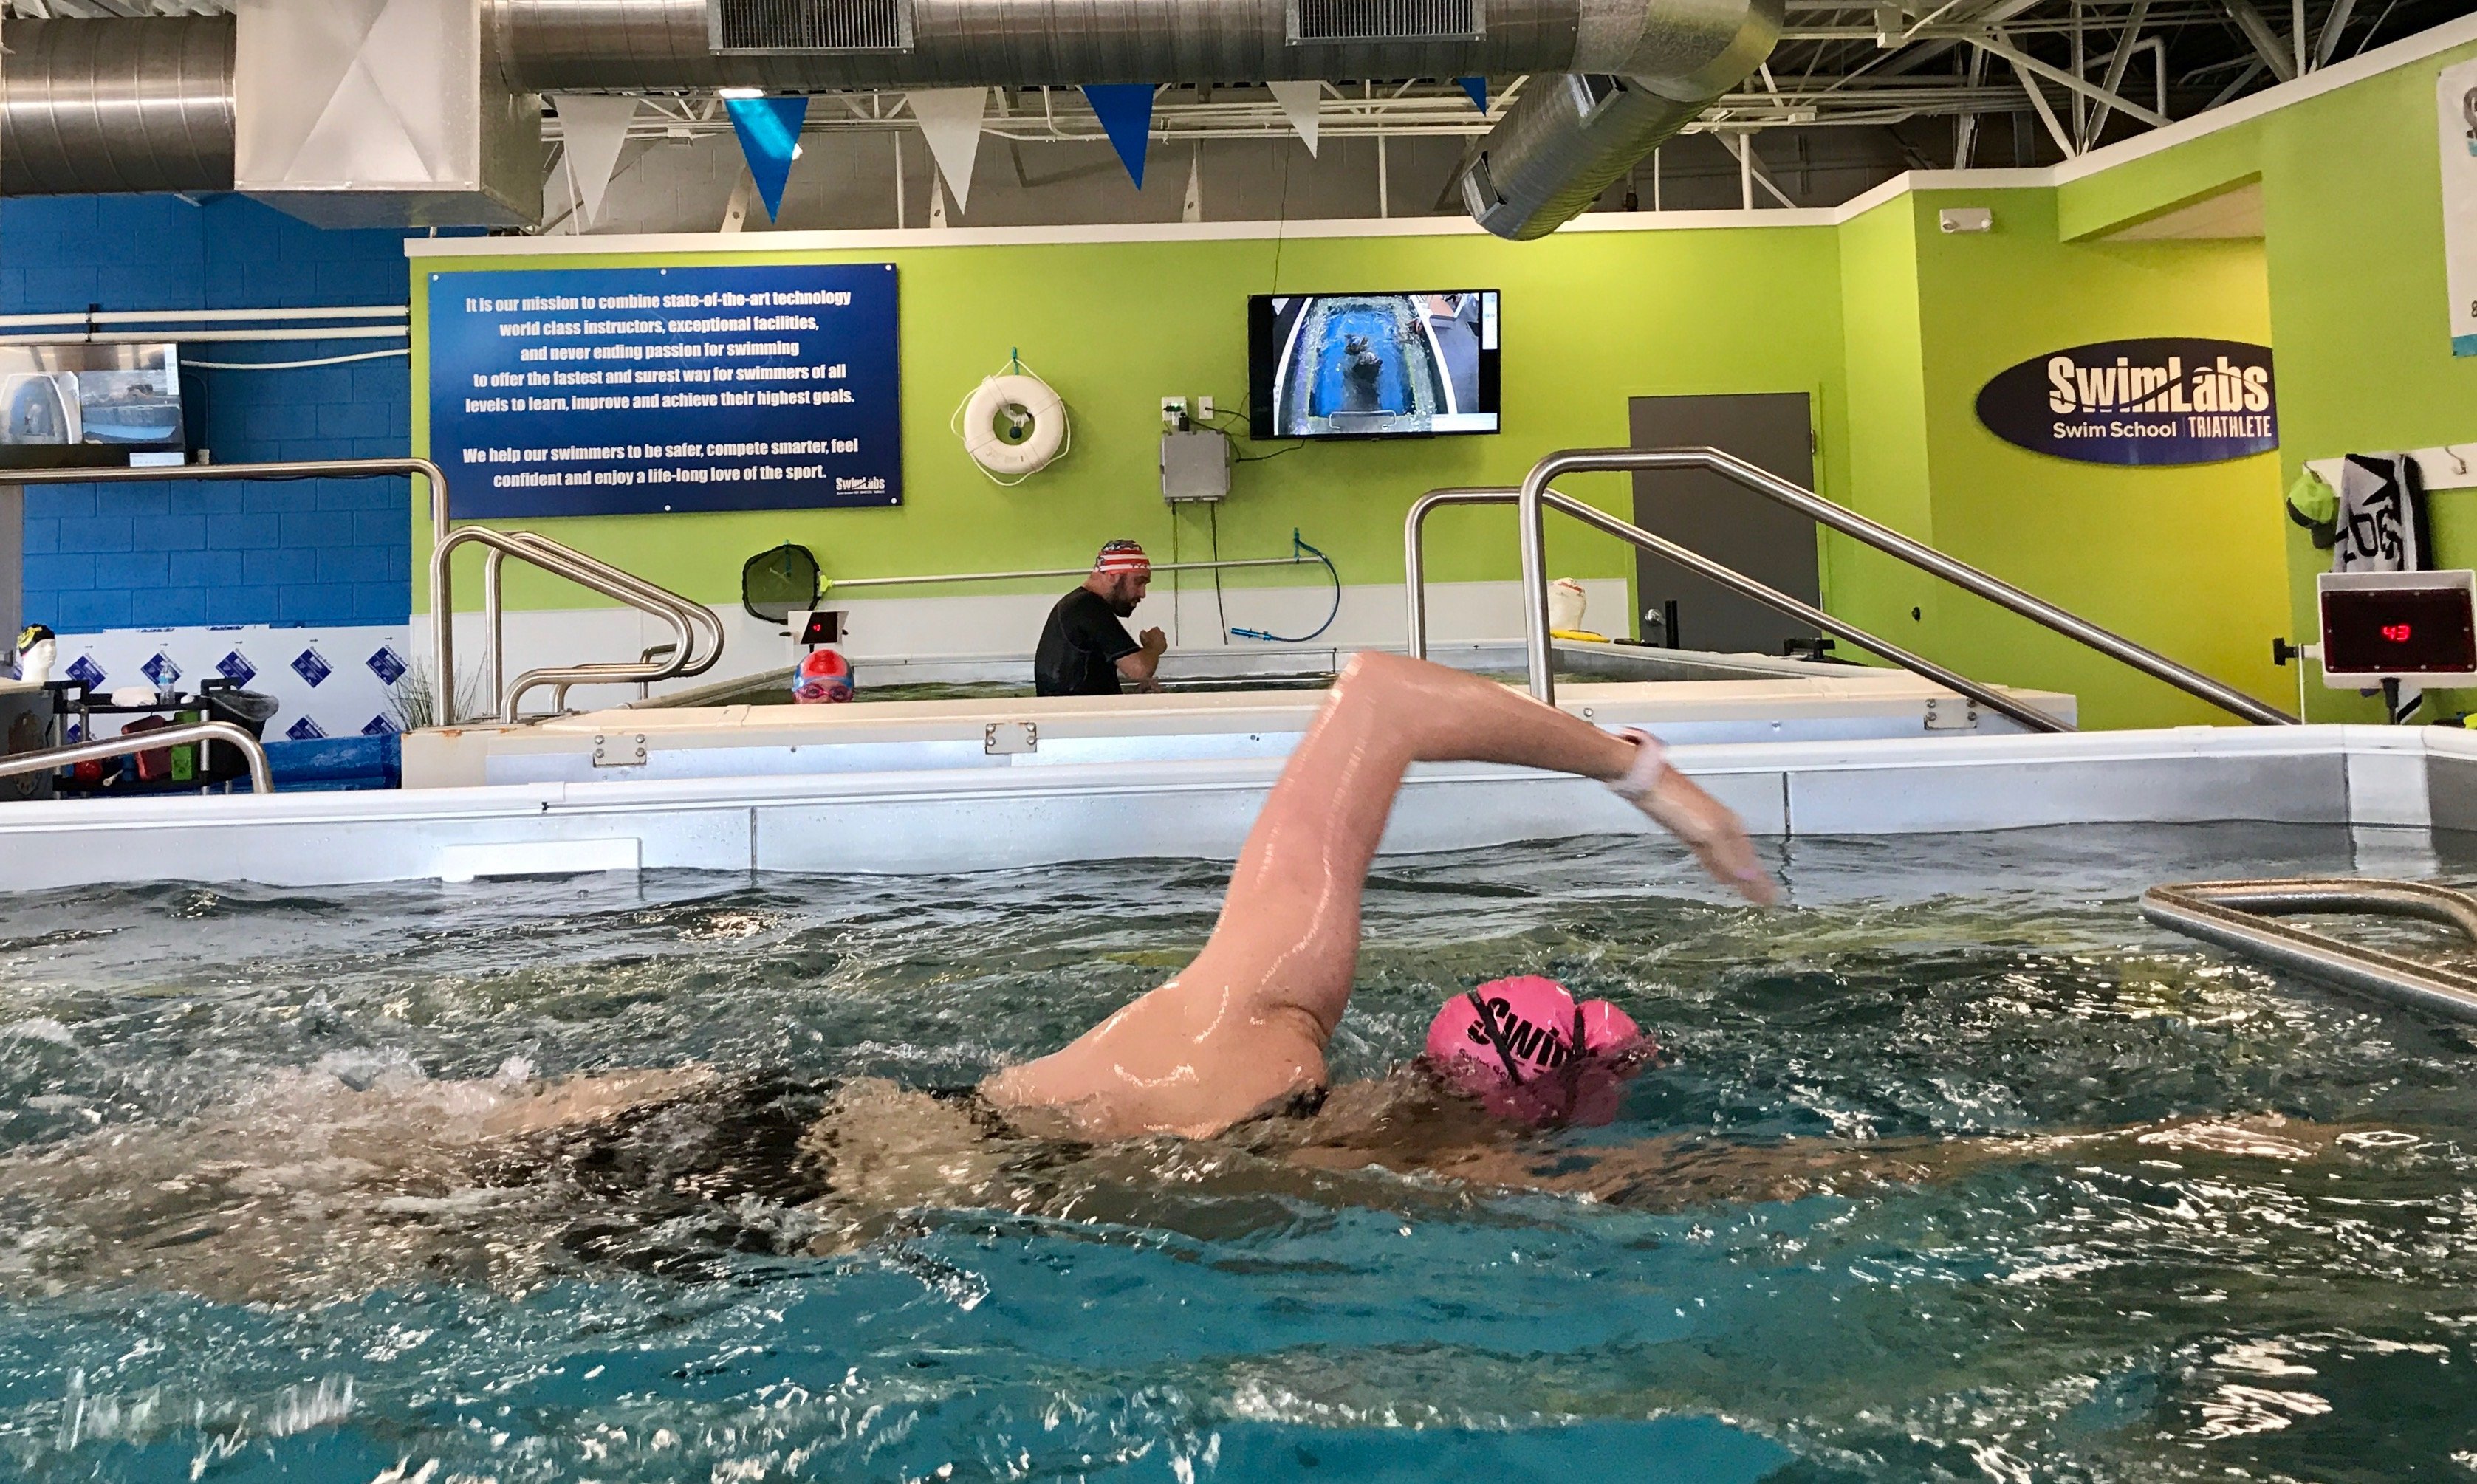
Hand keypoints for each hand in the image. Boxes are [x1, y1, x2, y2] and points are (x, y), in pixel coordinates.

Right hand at [1139, 626, 1167, 655]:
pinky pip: (1164, 645)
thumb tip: (1143, 632)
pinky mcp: (1165, 646)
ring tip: (1154, 644)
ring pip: (1162, 639)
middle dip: (1157, 635)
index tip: (1149, 634)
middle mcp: (1161, 634)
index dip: (1152, 631)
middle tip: (1152, 638)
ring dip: (1159, 640)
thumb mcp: (1142, 635)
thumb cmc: (1147, 642)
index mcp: (1156, 629)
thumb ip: (1143, 632)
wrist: (1151, 650)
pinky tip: (1157, 648)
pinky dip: (1161, 646)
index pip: (1155, 628)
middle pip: (1160, 633)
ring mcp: (1164, 640)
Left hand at [1636, 768, 1777, 905]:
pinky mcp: (1686, 827)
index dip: (1760, 882)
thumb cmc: (1677, 802)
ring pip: (1725, 855)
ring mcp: (1704, 825)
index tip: (1770, 900)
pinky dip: (1716, 863)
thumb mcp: (1708, 833)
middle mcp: (1722, 826)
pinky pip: (1708, 851)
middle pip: (1741, 859)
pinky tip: (1713, 867)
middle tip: (1763, 898)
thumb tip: (1751, 879)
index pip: (1751, 863)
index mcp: (1731, 827)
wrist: (1648, 782)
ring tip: (1742, 888)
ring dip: (1735, 873)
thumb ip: (1729, 857)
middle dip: (1752, 879)